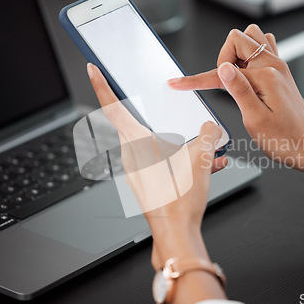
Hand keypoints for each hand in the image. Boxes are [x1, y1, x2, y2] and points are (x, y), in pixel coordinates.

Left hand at [86, 63, 227, 267]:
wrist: (176, 234)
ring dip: (181, 143)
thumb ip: (208, 135)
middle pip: (138, 122)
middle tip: (166, 108)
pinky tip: (207, 165)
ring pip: (158, 144)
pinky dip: (182, 159)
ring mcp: (139, 169)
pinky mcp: (148, 181)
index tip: (93, 69)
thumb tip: (211, 128)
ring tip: (206, 149)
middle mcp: (132, 154)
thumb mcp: (201, 158)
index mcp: (137, 142)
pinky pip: (164, 161)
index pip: (112, 105)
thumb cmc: (179, 201)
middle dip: (157, 115)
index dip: (101, 84)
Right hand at [168, 25, 303, 196]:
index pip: (222, 72)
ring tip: (236, 77)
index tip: (177, 83)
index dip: (196, 79)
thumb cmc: (284, 140)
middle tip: (224, 84)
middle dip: (223, 57)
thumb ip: (239, 90)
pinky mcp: (279, 71)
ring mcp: (278, 66)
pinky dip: (248, 54)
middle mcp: (273, 66)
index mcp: (265, 78)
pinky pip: (262, 46)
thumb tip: (223, 67)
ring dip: (237, 52)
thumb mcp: (255, 120)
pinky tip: (246, 73)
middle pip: (237, 38)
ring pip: (251, 37)